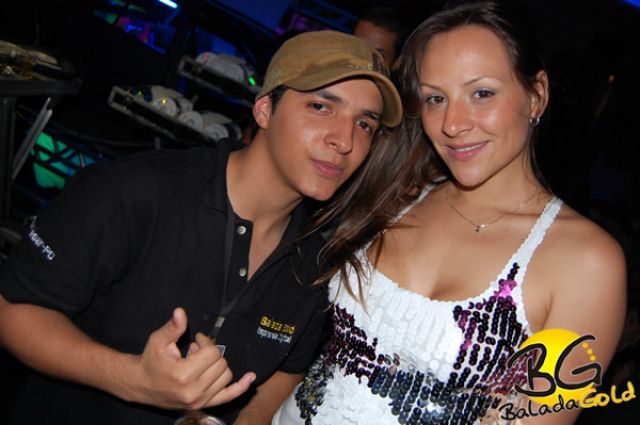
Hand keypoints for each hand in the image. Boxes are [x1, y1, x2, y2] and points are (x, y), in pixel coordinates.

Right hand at [132, 308, 255, 409]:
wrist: (140, 385)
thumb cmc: (150, 361)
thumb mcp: (158, 341)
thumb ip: (173, 327)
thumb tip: (180, 312)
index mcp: (183, 375)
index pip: (212, 353)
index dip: (206, 342)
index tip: (196, 340)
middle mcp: (194, 391)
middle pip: (221, 364)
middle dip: (211, 352)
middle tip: (196, 350)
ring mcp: (199, 401)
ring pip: (226, 376)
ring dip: (218, 365)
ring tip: (201, 362)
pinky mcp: (203, 405)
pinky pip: (228, 396)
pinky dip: (240, 387)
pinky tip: (250, 377)